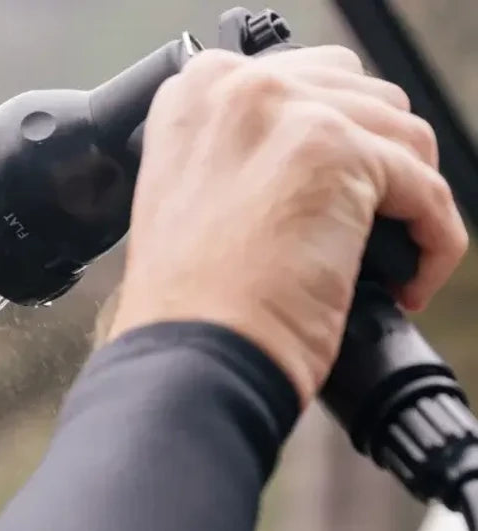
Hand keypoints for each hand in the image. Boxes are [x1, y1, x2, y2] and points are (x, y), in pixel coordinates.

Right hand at [106, 45, 468, 408]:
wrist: (190, 360)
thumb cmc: (184, 312)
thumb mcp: (190, 205)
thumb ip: (240, 158)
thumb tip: (306, 163)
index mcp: (193, 98)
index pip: (300, 84)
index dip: (330, 142)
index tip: (334, 195)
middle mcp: (236, 91)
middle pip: (358, 99)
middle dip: (375, 168)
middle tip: (363, 232)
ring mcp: (288, 117)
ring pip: (402, 139)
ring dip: (407, 207)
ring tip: (384, 267)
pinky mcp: (340, 156)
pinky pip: (427, 191)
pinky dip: (432, 243)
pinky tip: (406, 285)